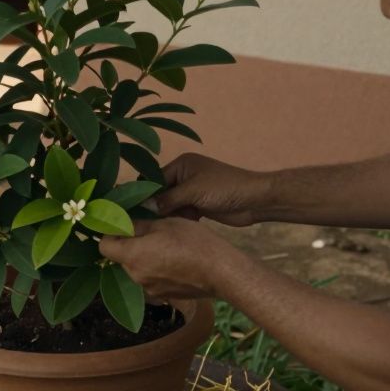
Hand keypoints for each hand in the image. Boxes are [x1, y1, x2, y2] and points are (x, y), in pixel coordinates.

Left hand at [98, 218, 247, 299]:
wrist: (221, 272)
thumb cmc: (193, 242)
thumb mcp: (165, 224)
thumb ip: (138, 225)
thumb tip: (121, 222)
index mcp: (133, 257)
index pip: (105, 247)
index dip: (110, 234)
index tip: (123, 224)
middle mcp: (136, 277)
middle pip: (122, 258)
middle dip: (130, 245)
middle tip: (150, 231)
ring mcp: (150, 290)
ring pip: (138, 269)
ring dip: (145, 257)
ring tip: (166, 246)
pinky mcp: (164, 296)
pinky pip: (152, 279)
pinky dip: (158, 269)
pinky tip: (176, 261)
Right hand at [154, 153, 272, 226]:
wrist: (254, 200)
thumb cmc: (224, 188)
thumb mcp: (193, 191)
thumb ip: (168, 199)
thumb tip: (144, 207)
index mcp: (182, 164)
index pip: (155, 179)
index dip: (146, 194)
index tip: (135, 210)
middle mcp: (184, 176)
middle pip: (161, 193)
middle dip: (157, 206)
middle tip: (147, 222)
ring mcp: (192, 191)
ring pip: (170, 205)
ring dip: (169, 215)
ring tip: (166, 225)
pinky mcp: (199, 205)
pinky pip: (181, 213)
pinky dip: (180, 219)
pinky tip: (181, 226)